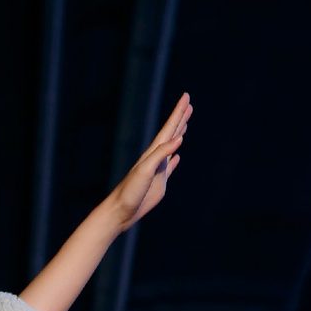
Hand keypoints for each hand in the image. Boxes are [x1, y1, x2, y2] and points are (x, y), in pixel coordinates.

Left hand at [109, 92, 190, 231]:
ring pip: (171, 147)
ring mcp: (158, 170)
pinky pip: (170, 167)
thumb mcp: (146, 170)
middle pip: (171, 133)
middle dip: (180, 118)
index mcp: (153, 153)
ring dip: (178, 135)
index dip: (178, 113)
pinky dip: (174, 160)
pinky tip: (177, 156)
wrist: (121, 212)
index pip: (169, 128)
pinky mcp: (159, 184)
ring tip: (185, 123)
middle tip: (189, 104)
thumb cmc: (130, 191)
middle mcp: (156, 158)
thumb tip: (179, 138)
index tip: (187, 98)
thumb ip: (161, 153)